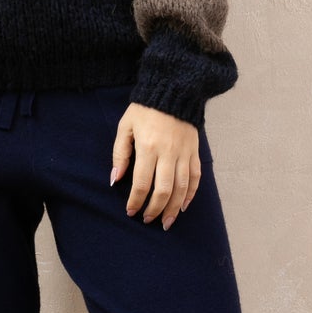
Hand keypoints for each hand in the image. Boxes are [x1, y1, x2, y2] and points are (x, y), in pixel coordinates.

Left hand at [109, 104, 201, 228]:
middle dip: (155, 209)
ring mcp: (184, 153)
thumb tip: (115, 179)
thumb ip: (120, 154)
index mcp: (148, 147)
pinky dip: (190, 194)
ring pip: (181, 188)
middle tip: (147, 220)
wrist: (174, 90)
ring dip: (173, 208)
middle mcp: (168, 153)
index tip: (131, 211)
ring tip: (166, 222)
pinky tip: (183, 206)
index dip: (136, 201)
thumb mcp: (125, 127)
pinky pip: (195, 178)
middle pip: (163, 190)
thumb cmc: (145, 109)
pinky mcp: (194, 152)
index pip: (141, 183)